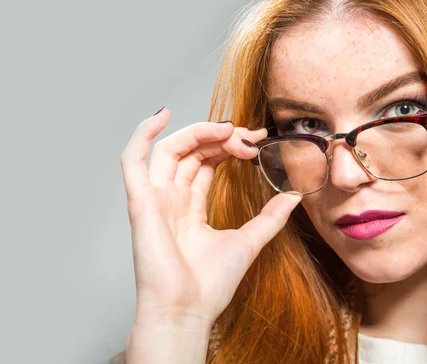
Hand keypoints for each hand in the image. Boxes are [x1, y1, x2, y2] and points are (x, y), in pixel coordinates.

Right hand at [120, 108, 301, 327]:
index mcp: (190, 207)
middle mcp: (171, 199)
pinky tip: (162, 115)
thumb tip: (294, 195)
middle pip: (192, 151)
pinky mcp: (140, 202)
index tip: (258, 140)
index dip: (230, 145)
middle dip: (222, 138)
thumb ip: (270, 216)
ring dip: (198, 133)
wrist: (188, 311)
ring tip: (228, 130)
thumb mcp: (250, 240)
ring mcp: (154, 198)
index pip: (207, 162)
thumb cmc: (209, 285)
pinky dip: (142, 135)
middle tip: (250, 137)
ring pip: (170, 149)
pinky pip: (132, 161)